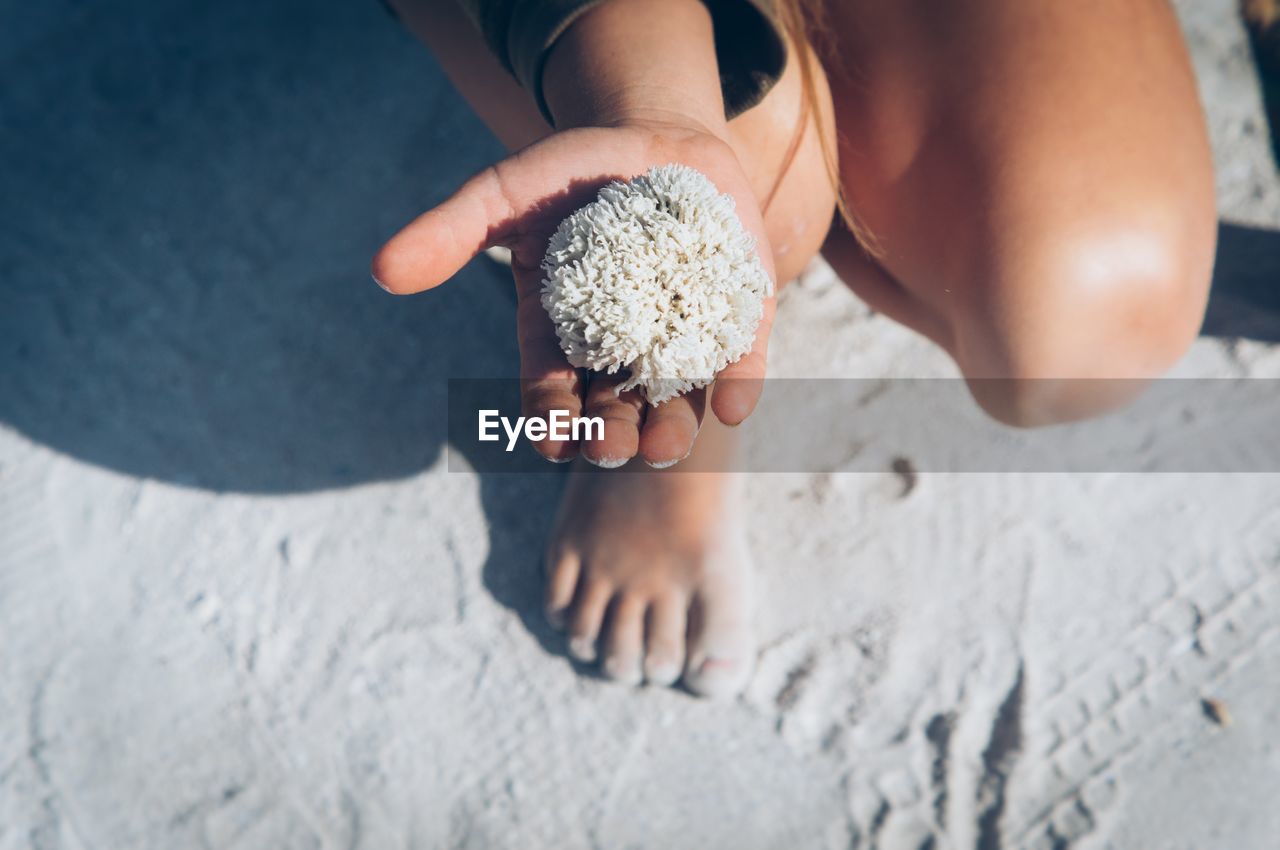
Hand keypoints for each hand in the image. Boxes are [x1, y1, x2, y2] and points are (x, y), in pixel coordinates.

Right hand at [371, 119, 775, 465]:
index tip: (550, 440)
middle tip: (608, 448)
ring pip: (677, 399)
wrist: (655, 136)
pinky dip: (739, 385)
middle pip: (615, 407)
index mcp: (564, 335)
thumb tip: (381, 271)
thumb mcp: (506, 193)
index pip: (553, 389)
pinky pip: (738, 360)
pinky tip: (737, 406)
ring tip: (665, 446)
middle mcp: (624, 349)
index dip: (551, 417)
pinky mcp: (736, 317)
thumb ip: (451, 232)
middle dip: (611, 432)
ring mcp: (683, 337)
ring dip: (673, 428)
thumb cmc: (571, 172)